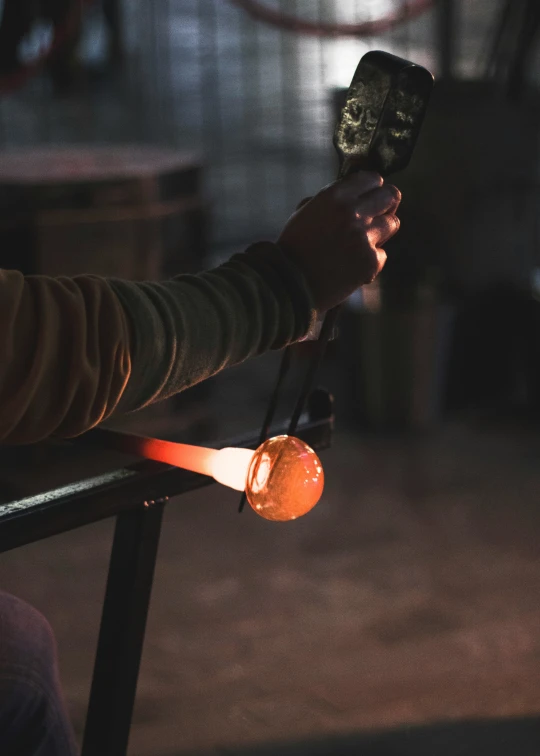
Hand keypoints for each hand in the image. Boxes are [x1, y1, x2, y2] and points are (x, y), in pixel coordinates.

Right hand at [278, 171, 400, 311]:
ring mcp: (364, 236)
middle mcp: (352, 212)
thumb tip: (355, 194)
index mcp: (334, 196)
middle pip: (391, 196)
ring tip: (362, 244)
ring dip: (381, 232)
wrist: (289, 284)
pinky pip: (382, 254)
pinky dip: (370, 262)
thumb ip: (331, 200)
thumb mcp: (305, 212)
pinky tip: (352, 267)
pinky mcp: (370, 260)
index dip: (372, 189)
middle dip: (386, 205)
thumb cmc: (294, 249)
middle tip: (376, 217)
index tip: (369, 198)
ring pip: (393, 223)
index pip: (372, 179)